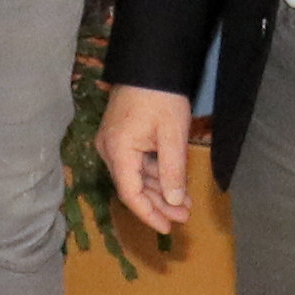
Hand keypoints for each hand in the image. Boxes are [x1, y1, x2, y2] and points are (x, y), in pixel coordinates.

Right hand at [99, 84, 195, 240]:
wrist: (150, 66)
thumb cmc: (161, 98)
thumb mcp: (173, 136)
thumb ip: (172, 171)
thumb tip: (174, 202)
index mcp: (118, 150)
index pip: (130, 193)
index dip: (149, 214)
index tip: (168, 227)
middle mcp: (109, 150)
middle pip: (132, 187)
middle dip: (158, 204)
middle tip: (184, 216)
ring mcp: (113, 143)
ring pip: (135, 177)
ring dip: (159, 190)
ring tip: (184, 203)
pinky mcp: (120, 137)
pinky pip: (136, 164)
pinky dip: (155, 175)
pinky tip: (174, 185)